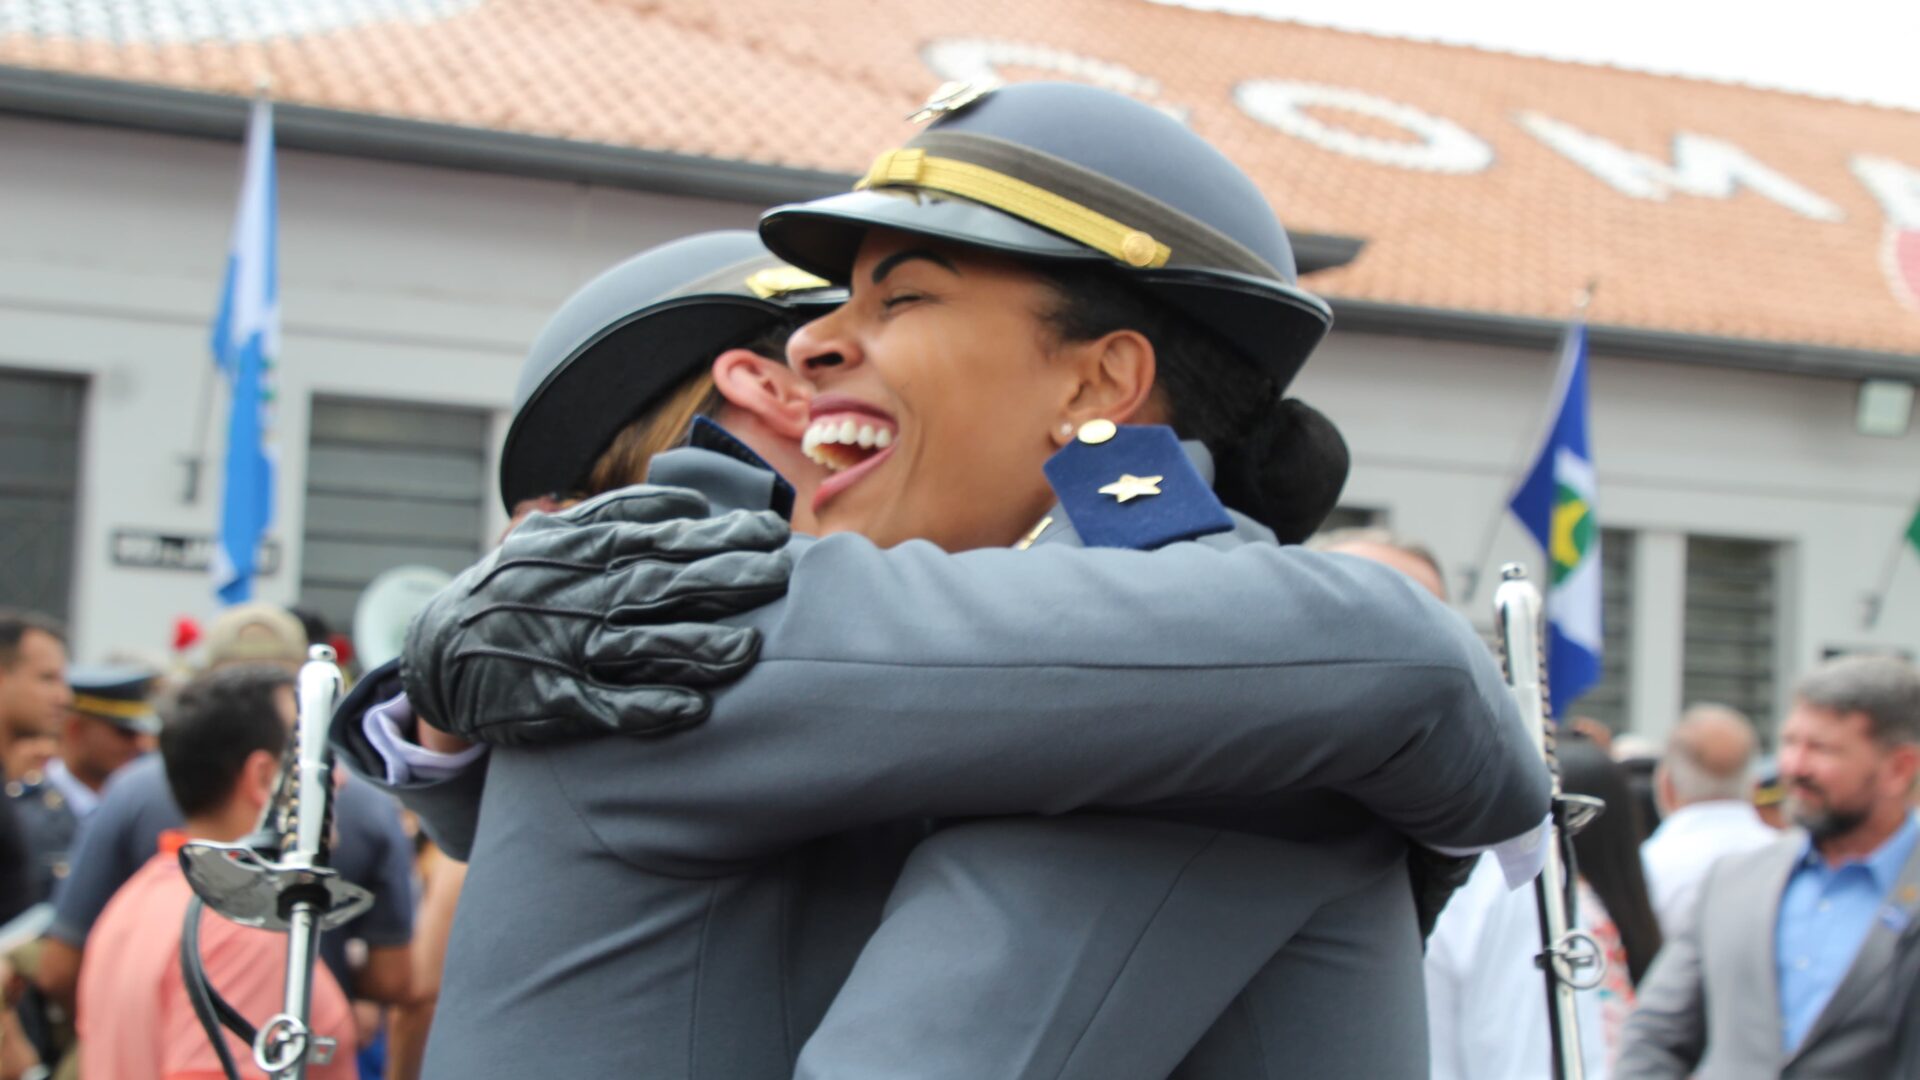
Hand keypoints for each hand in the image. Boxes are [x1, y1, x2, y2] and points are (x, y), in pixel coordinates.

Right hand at [402, 484, 791, 745]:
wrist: (438, 651)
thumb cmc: (517, 586)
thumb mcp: (553, 534)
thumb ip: (621, 513)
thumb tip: (692, 505)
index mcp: (582, 551)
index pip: (664, 537)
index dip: (721, 535)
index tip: (773, 533)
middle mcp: (579, 597)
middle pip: (663, 585)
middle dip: (724, 579)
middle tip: (779, 576)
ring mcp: (566, 649)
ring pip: (641, 647)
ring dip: (696, 648)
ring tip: (748, 648)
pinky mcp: (552, 700)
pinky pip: (606, 706)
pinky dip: (648, 707)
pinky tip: (692, 708)